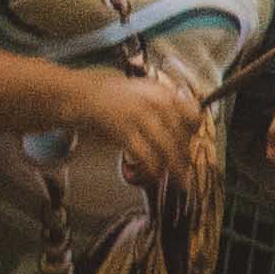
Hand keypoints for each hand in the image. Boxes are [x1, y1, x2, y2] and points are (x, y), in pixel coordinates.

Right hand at [62, 64, 211, 188]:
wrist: (80, 95)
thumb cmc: (113, 98)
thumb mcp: (144, 94)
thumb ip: (164, 110)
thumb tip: (184, 134)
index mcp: (164, 92)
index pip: (193, 114)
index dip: (194, 133)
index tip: (192, 144)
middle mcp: (156, 102)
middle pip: (182, 135)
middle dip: (185, 156)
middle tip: (186, 171)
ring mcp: (140, 115)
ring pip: (167, 147)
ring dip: (174, 167)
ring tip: (179, 181)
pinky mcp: (124, 130)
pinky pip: (146, 154)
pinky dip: (152, 168)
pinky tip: (153, 175)